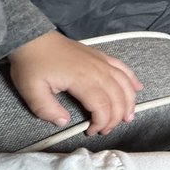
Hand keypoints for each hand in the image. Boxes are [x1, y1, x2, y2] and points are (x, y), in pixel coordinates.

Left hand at [9, 31, 143, 134]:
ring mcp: (101, 61)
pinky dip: (132, 79)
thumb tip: (64, 122)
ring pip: (125, 83)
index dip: (101, 122)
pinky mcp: (101, 56)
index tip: (90, 131)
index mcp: (82, 79)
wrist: (32, 38)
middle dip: (116, 117)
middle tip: (106, 130)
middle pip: (117, 97)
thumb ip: (47, 110)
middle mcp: (97, 70)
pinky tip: (137, 88)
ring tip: (128, 117)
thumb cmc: (32, 64)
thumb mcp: (31, 90)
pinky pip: (123, 67)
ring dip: (129, 102)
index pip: (102, 106)